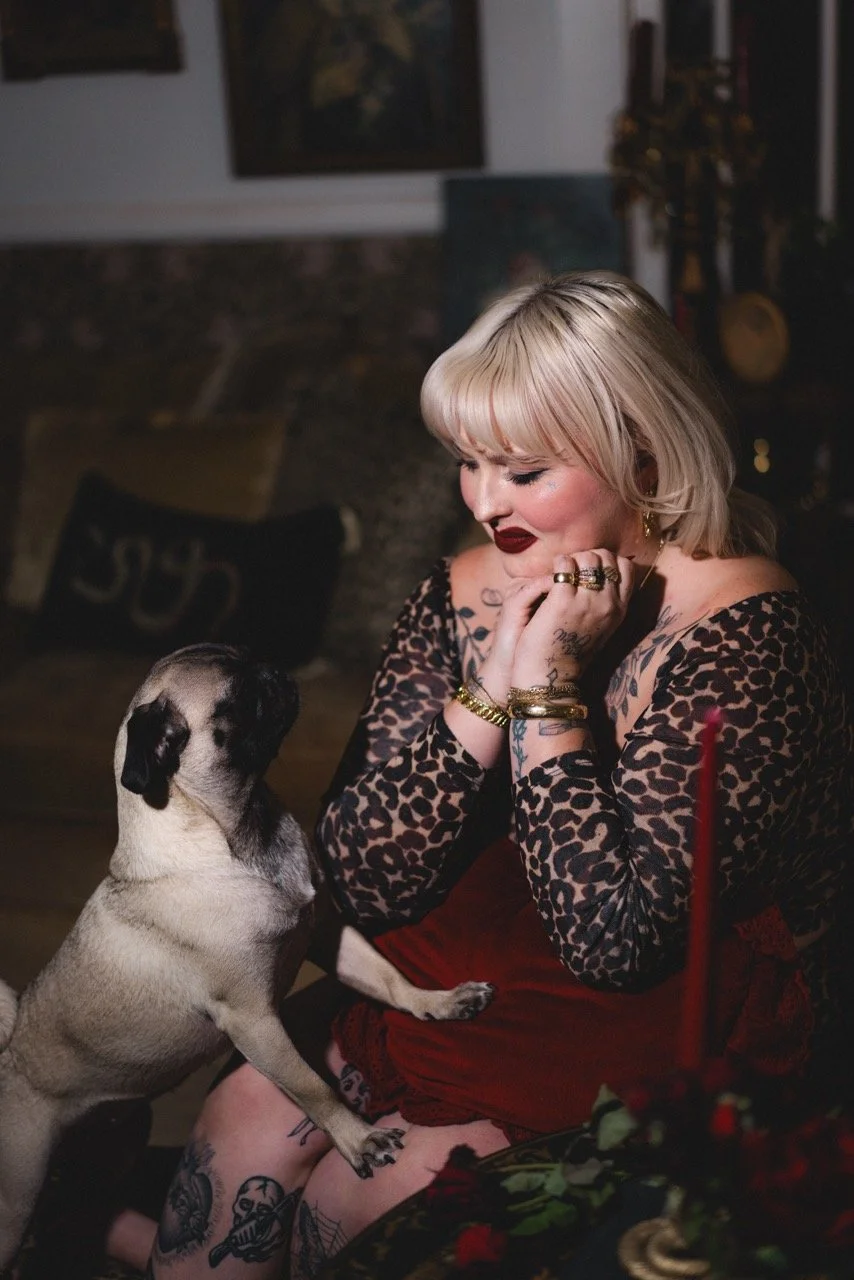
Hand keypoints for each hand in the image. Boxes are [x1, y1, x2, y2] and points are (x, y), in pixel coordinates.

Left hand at [509, 551, 633, 686]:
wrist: (550, 677)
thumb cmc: (570, 652)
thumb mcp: (600, 628)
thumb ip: (606, 604)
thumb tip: (602, 578)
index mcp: (620, 610)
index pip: (626, 568)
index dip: (608, 561)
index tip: (591, 570)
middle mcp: (609, 604)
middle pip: (606, 557)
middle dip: (588, 557)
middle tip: (572, 570)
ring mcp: (587, 601)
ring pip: (586, 557)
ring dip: (572, 559)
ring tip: (560, 574)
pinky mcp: (563, 600)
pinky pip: (563, 565)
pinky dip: (556, 565)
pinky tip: (550, 577)